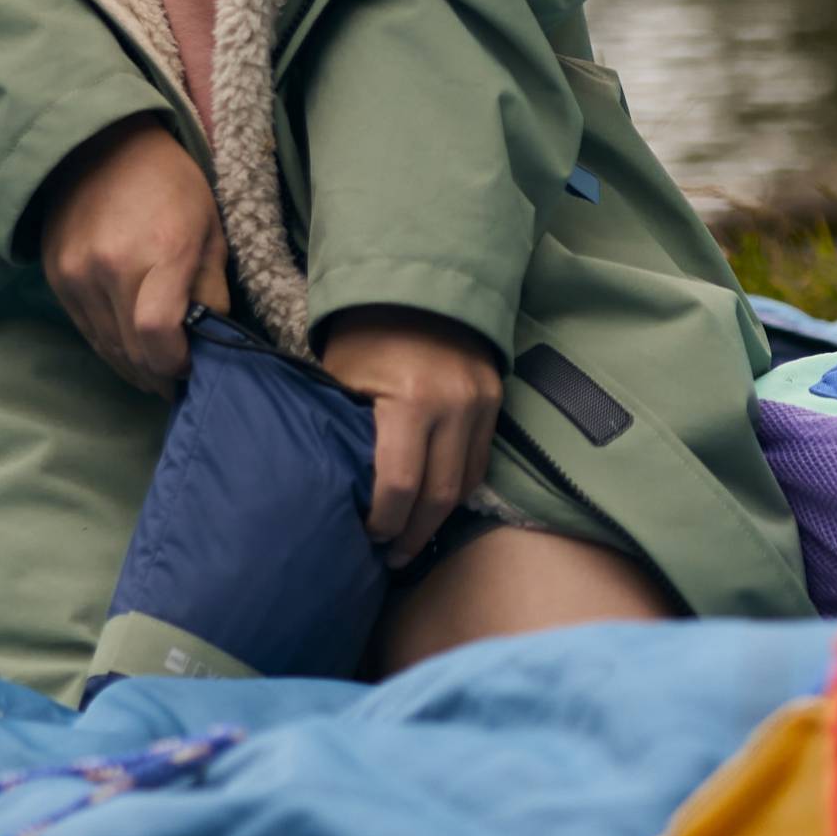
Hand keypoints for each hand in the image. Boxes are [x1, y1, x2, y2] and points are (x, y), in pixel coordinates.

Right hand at [34, 119, 228, 394]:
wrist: (103, 145)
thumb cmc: (171, 185)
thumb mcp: (211, 230)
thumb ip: (212, 292)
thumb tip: (209, 345)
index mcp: (162, 249)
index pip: (158, 334)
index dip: (176, 364)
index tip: (191, 366)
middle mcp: (112, 265)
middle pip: (132, 351)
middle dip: (159, 375)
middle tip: (178, 379)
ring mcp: (77, 272)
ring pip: (106, 348)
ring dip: (134, 367)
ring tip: (156, 369)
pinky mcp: (56, 277)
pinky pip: (85, 331)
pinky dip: (110, 345)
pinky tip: (129, 346)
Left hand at [315, 310, 504, 563]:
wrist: (415, 278)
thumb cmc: (363, 331)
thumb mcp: (343, 378)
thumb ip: (349, 432)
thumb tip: (341, 491)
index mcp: (410, 399)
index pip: (400, 486)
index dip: (382, 521)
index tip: (365, 535)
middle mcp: (455, 405)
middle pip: (438, 496)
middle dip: (412, 533)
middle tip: (391, 557)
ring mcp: (482, 402)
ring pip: (466, 483)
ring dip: (439, 517)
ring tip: (411, 539)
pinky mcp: (495, 399)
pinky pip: (480, 459)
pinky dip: (458, 487)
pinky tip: (434, 503)